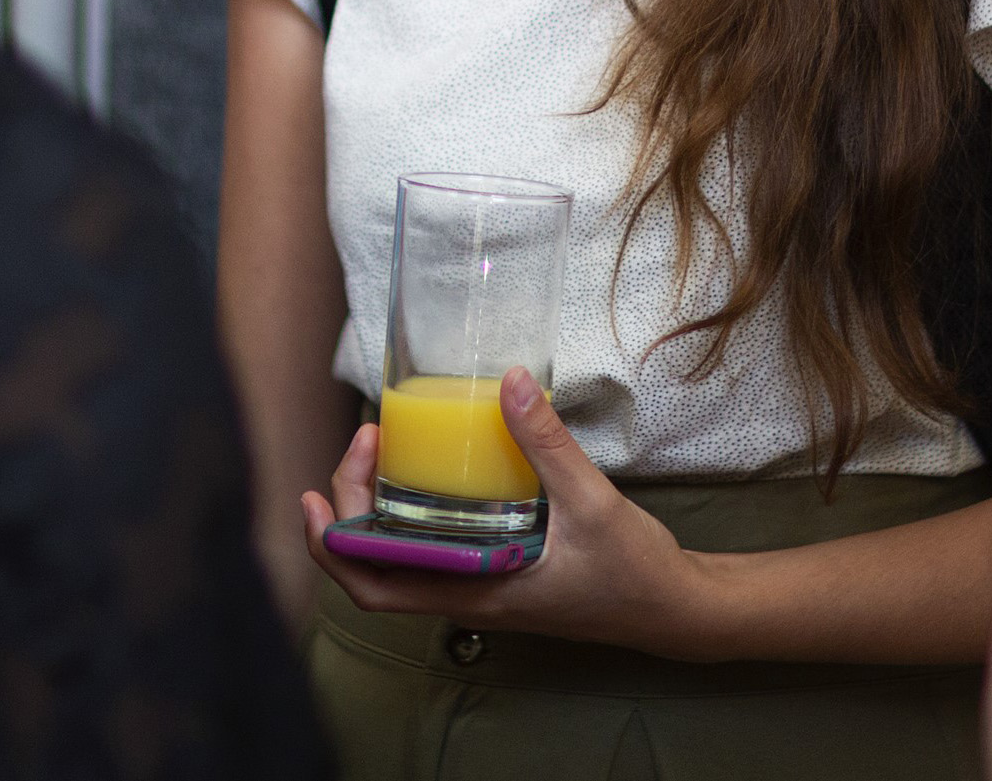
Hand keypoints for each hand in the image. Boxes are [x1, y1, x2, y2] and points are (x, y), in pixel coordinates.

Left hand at [301, 367, 723, 658]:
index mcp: (474, 593)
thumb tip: (509, 381)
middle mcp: (465, 596)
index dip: (332, 541)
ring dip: (377, 507)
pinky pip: (432, 549)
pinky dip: (412, 512)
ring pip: (399, 560)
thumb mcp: (591, 503)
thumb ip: (547, 444)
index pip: (372, 586)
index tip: (319, 487)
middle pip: (372, 570)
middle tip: (366, 438)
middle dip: (349, 507)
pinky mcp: (496, 572)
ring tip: (384, 444)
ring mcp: (479, 587)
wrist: (672, 609)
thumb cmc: (632, 572)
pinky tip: (426, 468)